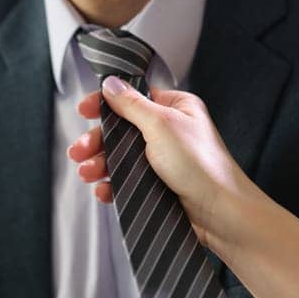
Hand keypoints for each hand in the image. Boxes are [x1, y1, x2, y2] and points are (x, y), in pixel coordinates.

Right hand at [67, 78, 257, 251]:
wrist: (220, 213)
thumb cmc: (201, 165)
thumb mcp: (161, 125)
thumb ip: (132, 105)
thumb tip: (111, 84)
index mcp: (176, 108)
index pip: (134, 98)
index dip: (106, 103)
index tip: (84, 109)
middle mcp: (170, 131)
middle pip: (122, 129)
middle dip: (97, 140)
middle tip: (78, 151)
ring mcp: (164, 160)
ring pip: (122, 157)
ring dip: (100, 163)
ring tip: (87, 172)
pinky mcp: (159, 185)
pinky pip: (128, 181)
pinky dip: (113, 184)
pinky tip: (103, 190)